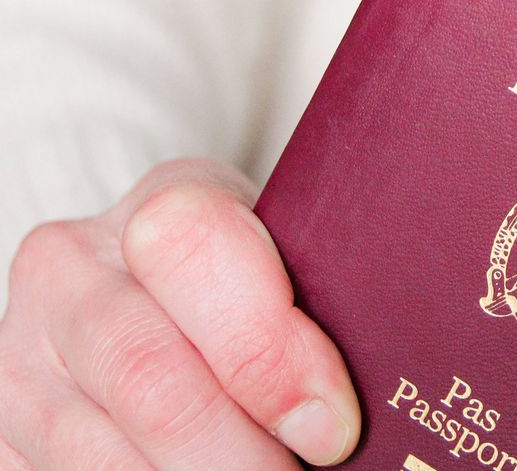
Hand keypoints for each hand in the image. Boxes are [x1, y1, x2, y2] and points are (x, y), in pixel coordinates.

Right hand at [0, 158, 360, 468]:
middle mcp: (71, 272)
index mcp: (162, 207)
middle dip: (239, 454)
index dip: (268, 348)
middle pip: (152, 379)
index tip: (329, 425)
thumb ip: (318, 302)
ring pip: (107, 456)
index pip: (193, 248)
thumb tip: (345, 411)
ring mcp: (20, 357)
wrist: (151, 299)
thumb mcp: (289, 262)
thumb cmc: (251, 287)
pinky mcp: (1, 435)